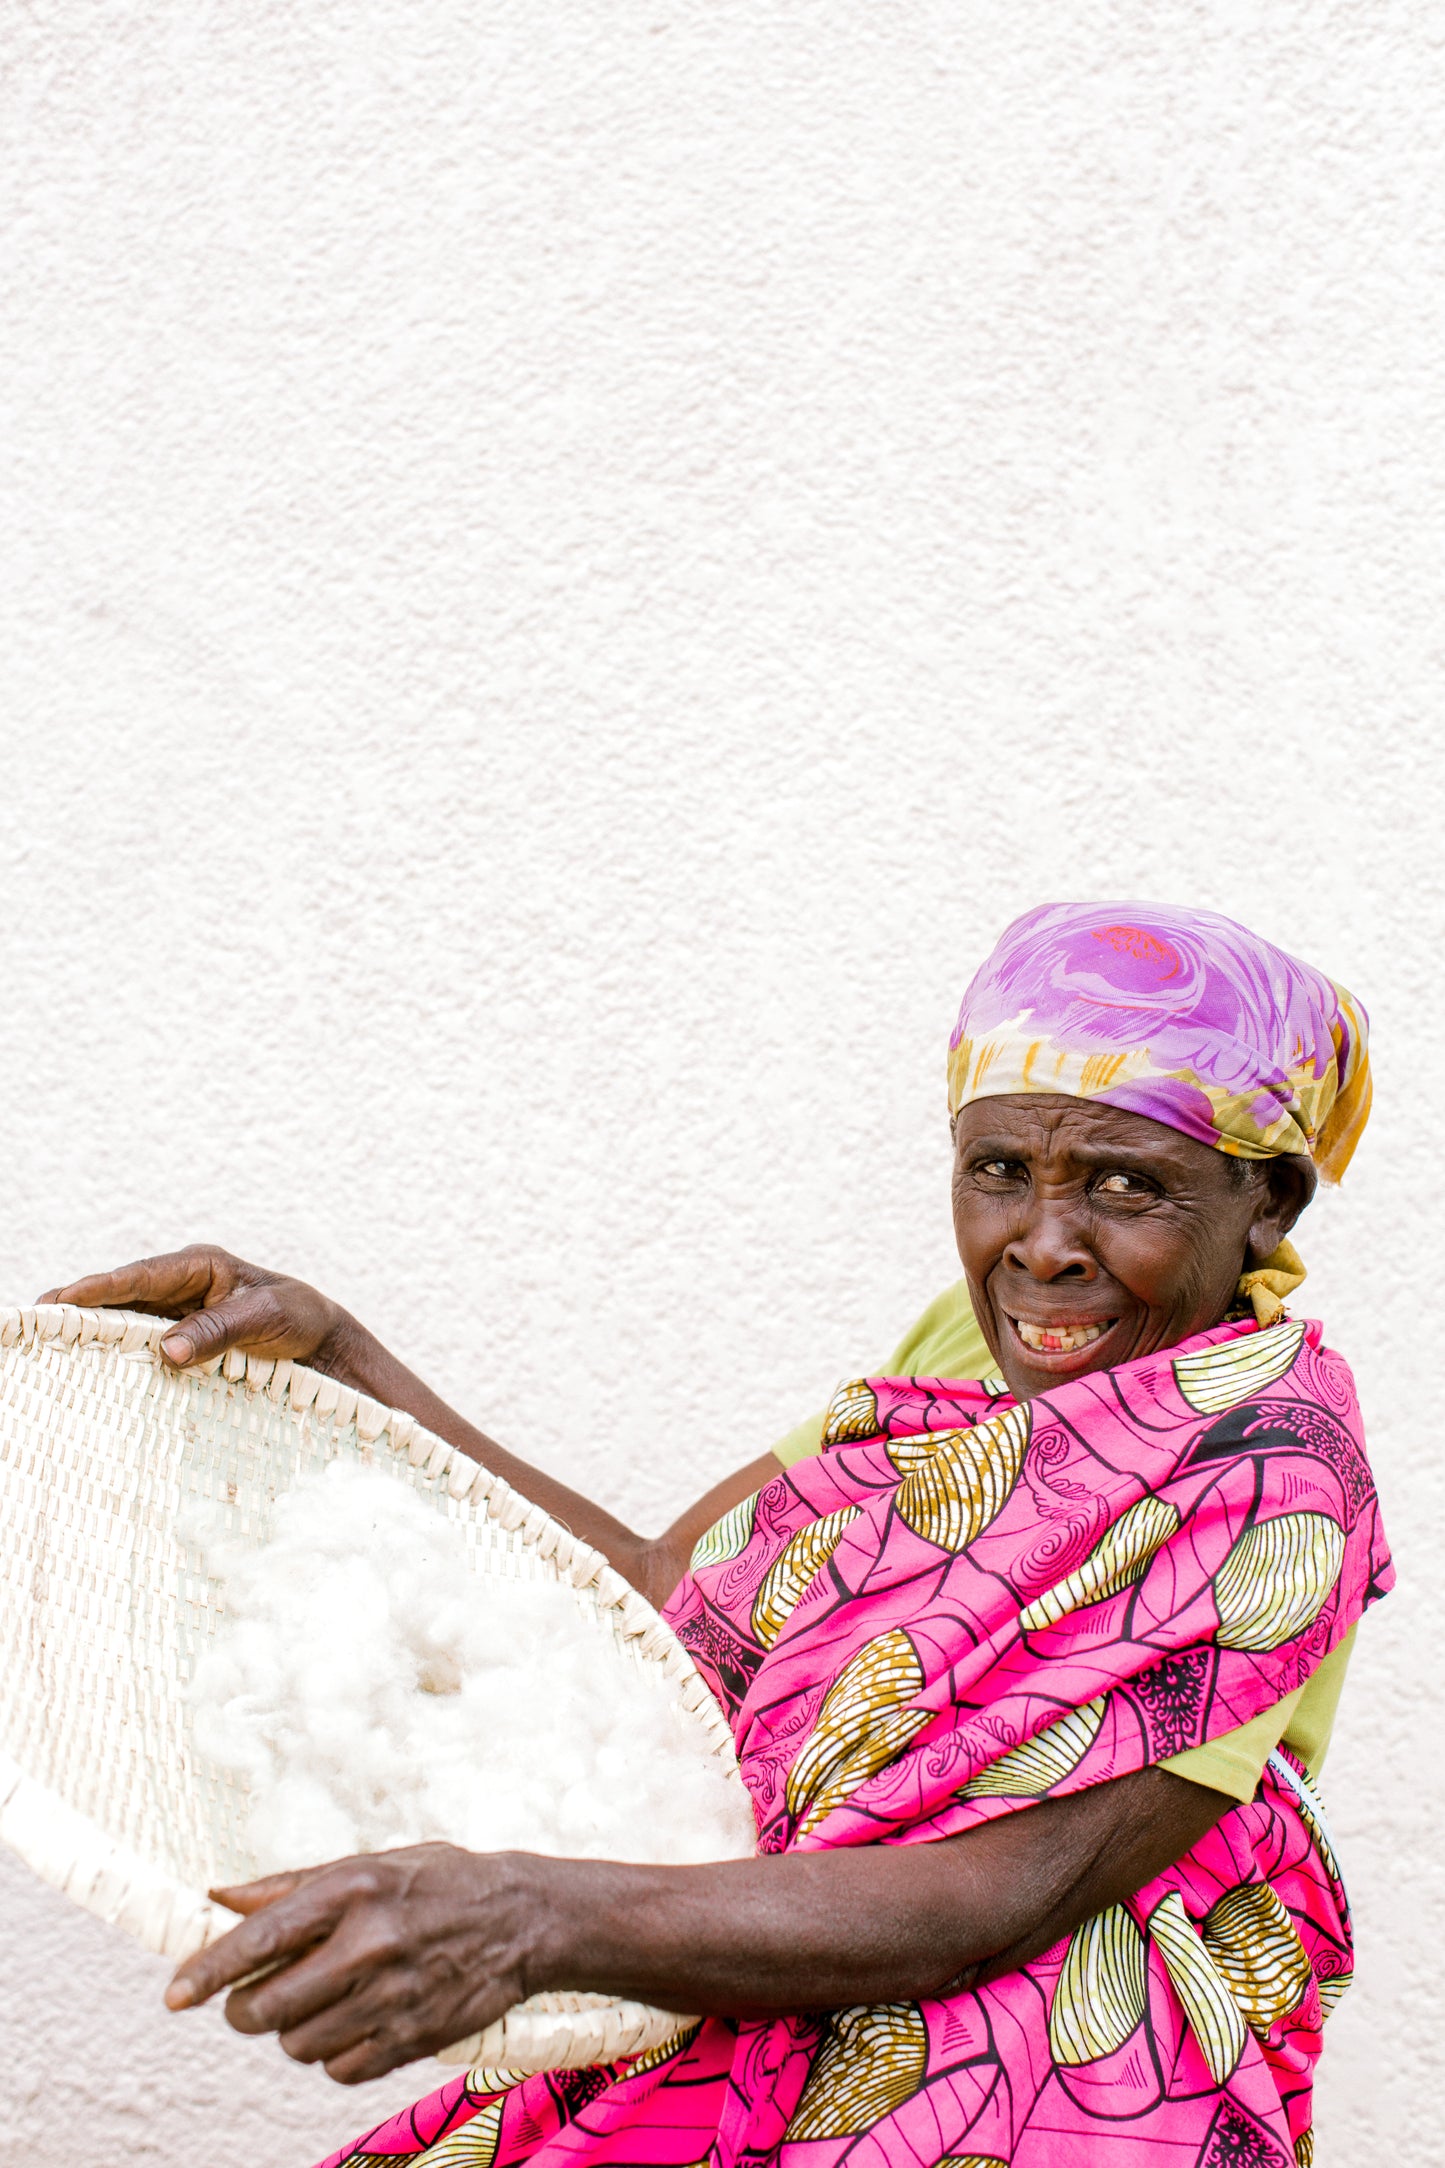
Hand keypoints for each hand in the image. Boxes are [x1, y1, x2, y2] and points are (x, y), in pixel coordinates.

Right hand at [39, 1244, 353, 1373]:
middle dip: (80, 1310)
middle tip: (35, 1324)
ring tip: (49, 1349)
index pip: (141, 1276)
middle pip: (122, 1298)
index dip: (99, 1288)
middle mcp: (182, 1286)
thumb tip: (167, 1350)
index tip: (62, 1300)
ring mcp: (179, 1314)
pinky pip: (143, 1346)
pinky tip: (93, 1372)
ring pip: (126, 1322)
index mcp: (201, 1265)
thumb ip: (219, 1330)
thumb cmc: (299, 1318)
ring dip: (94, 1335)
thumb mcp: (266, 1317)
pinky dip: (119, 1356)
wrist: (324, 1344)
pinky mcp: (183, 1342)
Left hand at [166, 1845, 544, 2083]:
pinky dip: (334, 2053)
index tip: (173, 1994)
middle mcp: (369, 1943)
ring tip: (320, 2002)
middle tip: (256, 1997)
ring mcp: (393, 1995)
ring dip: (293, 2032)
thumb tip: (219, 1897)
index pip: (261, 1937)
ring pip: (297, 2044)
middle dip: (246, 2009)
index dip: (208, 1970)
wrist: (523, 1918)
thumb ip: (291, 1885)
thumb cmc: (437, 1882)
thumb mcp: (369, 1864)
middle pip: (266, 2007)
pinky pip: (339, 2069)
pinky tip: (355, 2021)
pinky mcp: (413, 2037)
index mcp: (353, 1889)